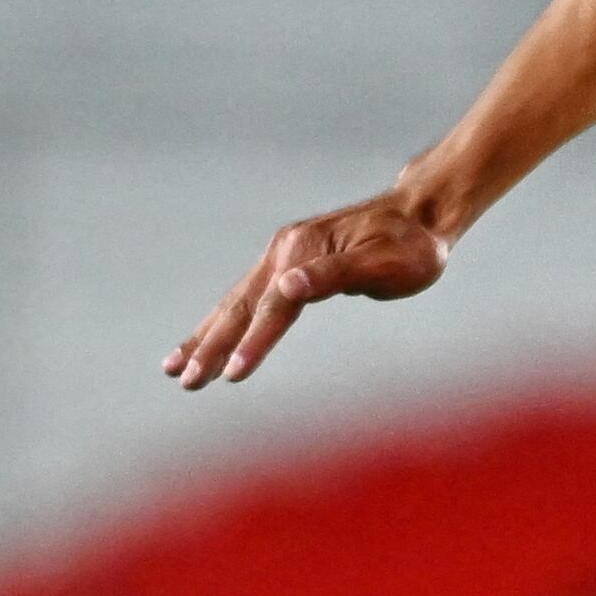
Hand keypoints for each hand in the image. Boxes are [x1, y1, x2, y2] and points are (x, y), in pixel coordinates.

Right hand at [164, 190, 451, 389]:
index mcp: (304, 252)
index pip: (273, 307)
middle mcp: (284, 251)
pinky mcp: (286, 263)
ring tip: (174, 368)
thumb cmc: (412, 247)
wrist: (420, 214)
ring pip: (235, 304)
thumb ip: (335, 275)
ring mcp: (281, 256)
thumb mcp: (385, 263)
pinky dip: (222, 323)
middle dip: (210, 346)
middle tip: (184, 380)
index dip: (252, 343)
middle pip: (240, 307)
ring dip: (204, 337)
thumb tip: (288, 287)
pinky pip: (246, 299)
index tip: (229, 375)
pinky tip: (207, 340)